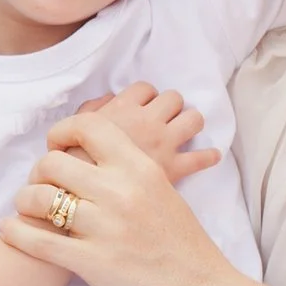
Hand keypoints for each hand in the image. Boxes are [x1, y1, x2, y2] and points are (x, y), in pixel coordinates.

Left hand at [0, 112, 252, 285]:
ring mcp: (106, 228)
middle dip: (39, 172)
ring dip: (25, 202)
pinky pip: (38, 241)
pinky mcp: (92, 262)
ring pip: (40, 198)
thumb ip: (129, 170)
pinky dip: (15, 233)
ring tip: (27, 209)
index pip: (90, 127)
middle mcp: (122, 192)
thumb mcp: (164, 191)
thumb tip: (90, 154)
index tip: (57, 145)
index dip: (63, 131)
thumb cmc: (183, 242)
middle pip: (54, 162)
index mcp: (141, 169)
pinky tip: (9, 229)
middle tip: (42, 185)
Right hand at [70, 81, 220, 184]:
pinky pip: (202, 158)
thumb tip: (109, 99)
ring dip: (190, 122)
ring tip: (184, 130)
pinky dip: (208, 156)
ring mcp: (165, 143)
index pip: (145, 88)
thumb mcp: (74, 129)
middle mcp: (148, 122)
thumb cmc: (74, 163)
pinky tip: (211, 156)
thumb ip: (91, 110)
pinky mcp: (175, 168)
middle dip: (170, 106)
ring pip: (194, 119)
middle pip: (174, 98)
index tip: (143, 106)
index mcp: (123, 109)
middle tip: (164, 118)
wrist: (84, 198)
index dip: (145, 95)